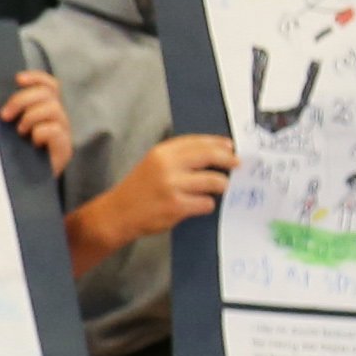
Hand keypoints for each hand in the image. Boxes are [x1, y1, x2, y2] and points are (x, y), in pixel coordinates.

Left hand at [1, 72, 69, 172]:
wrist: (25, 189)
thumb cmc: (14, 158)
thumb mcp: (7, 133)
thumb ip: (8, 116)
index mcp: (45, 110)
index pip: (48, 85)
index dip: (36, 78)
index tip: (17, 79)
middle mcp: (57, 119)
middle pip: (47, 94)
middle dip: (23, 99)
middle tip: (5, 115)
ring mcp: (63, 133)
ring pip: (53, 109)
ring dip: (31, 116)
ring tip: (20, 132)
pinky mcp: (64, 149)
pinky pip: (55, 130)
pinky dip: (41, 132)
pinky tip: (33, 142)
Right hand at [101, 133, 234, 236]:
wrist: (117, 214)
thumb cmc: (139, 189)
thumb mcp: (153, 164)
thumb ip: (179, 157)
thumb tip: (216, 152)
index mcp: (161, 153)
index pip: (197, 142)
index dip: (218, 143)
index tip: (231, 146)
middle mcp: (167, 166)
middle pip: (210, 156)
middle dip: (228, 160)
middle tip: (237, 165)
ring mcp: (172, 187)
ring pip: (215, 181)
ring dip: (221, 186)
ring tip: (218, 189)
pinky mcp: (177, 206)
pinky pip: (207, 203)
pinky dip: (206, 205)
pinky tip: (197, 206)